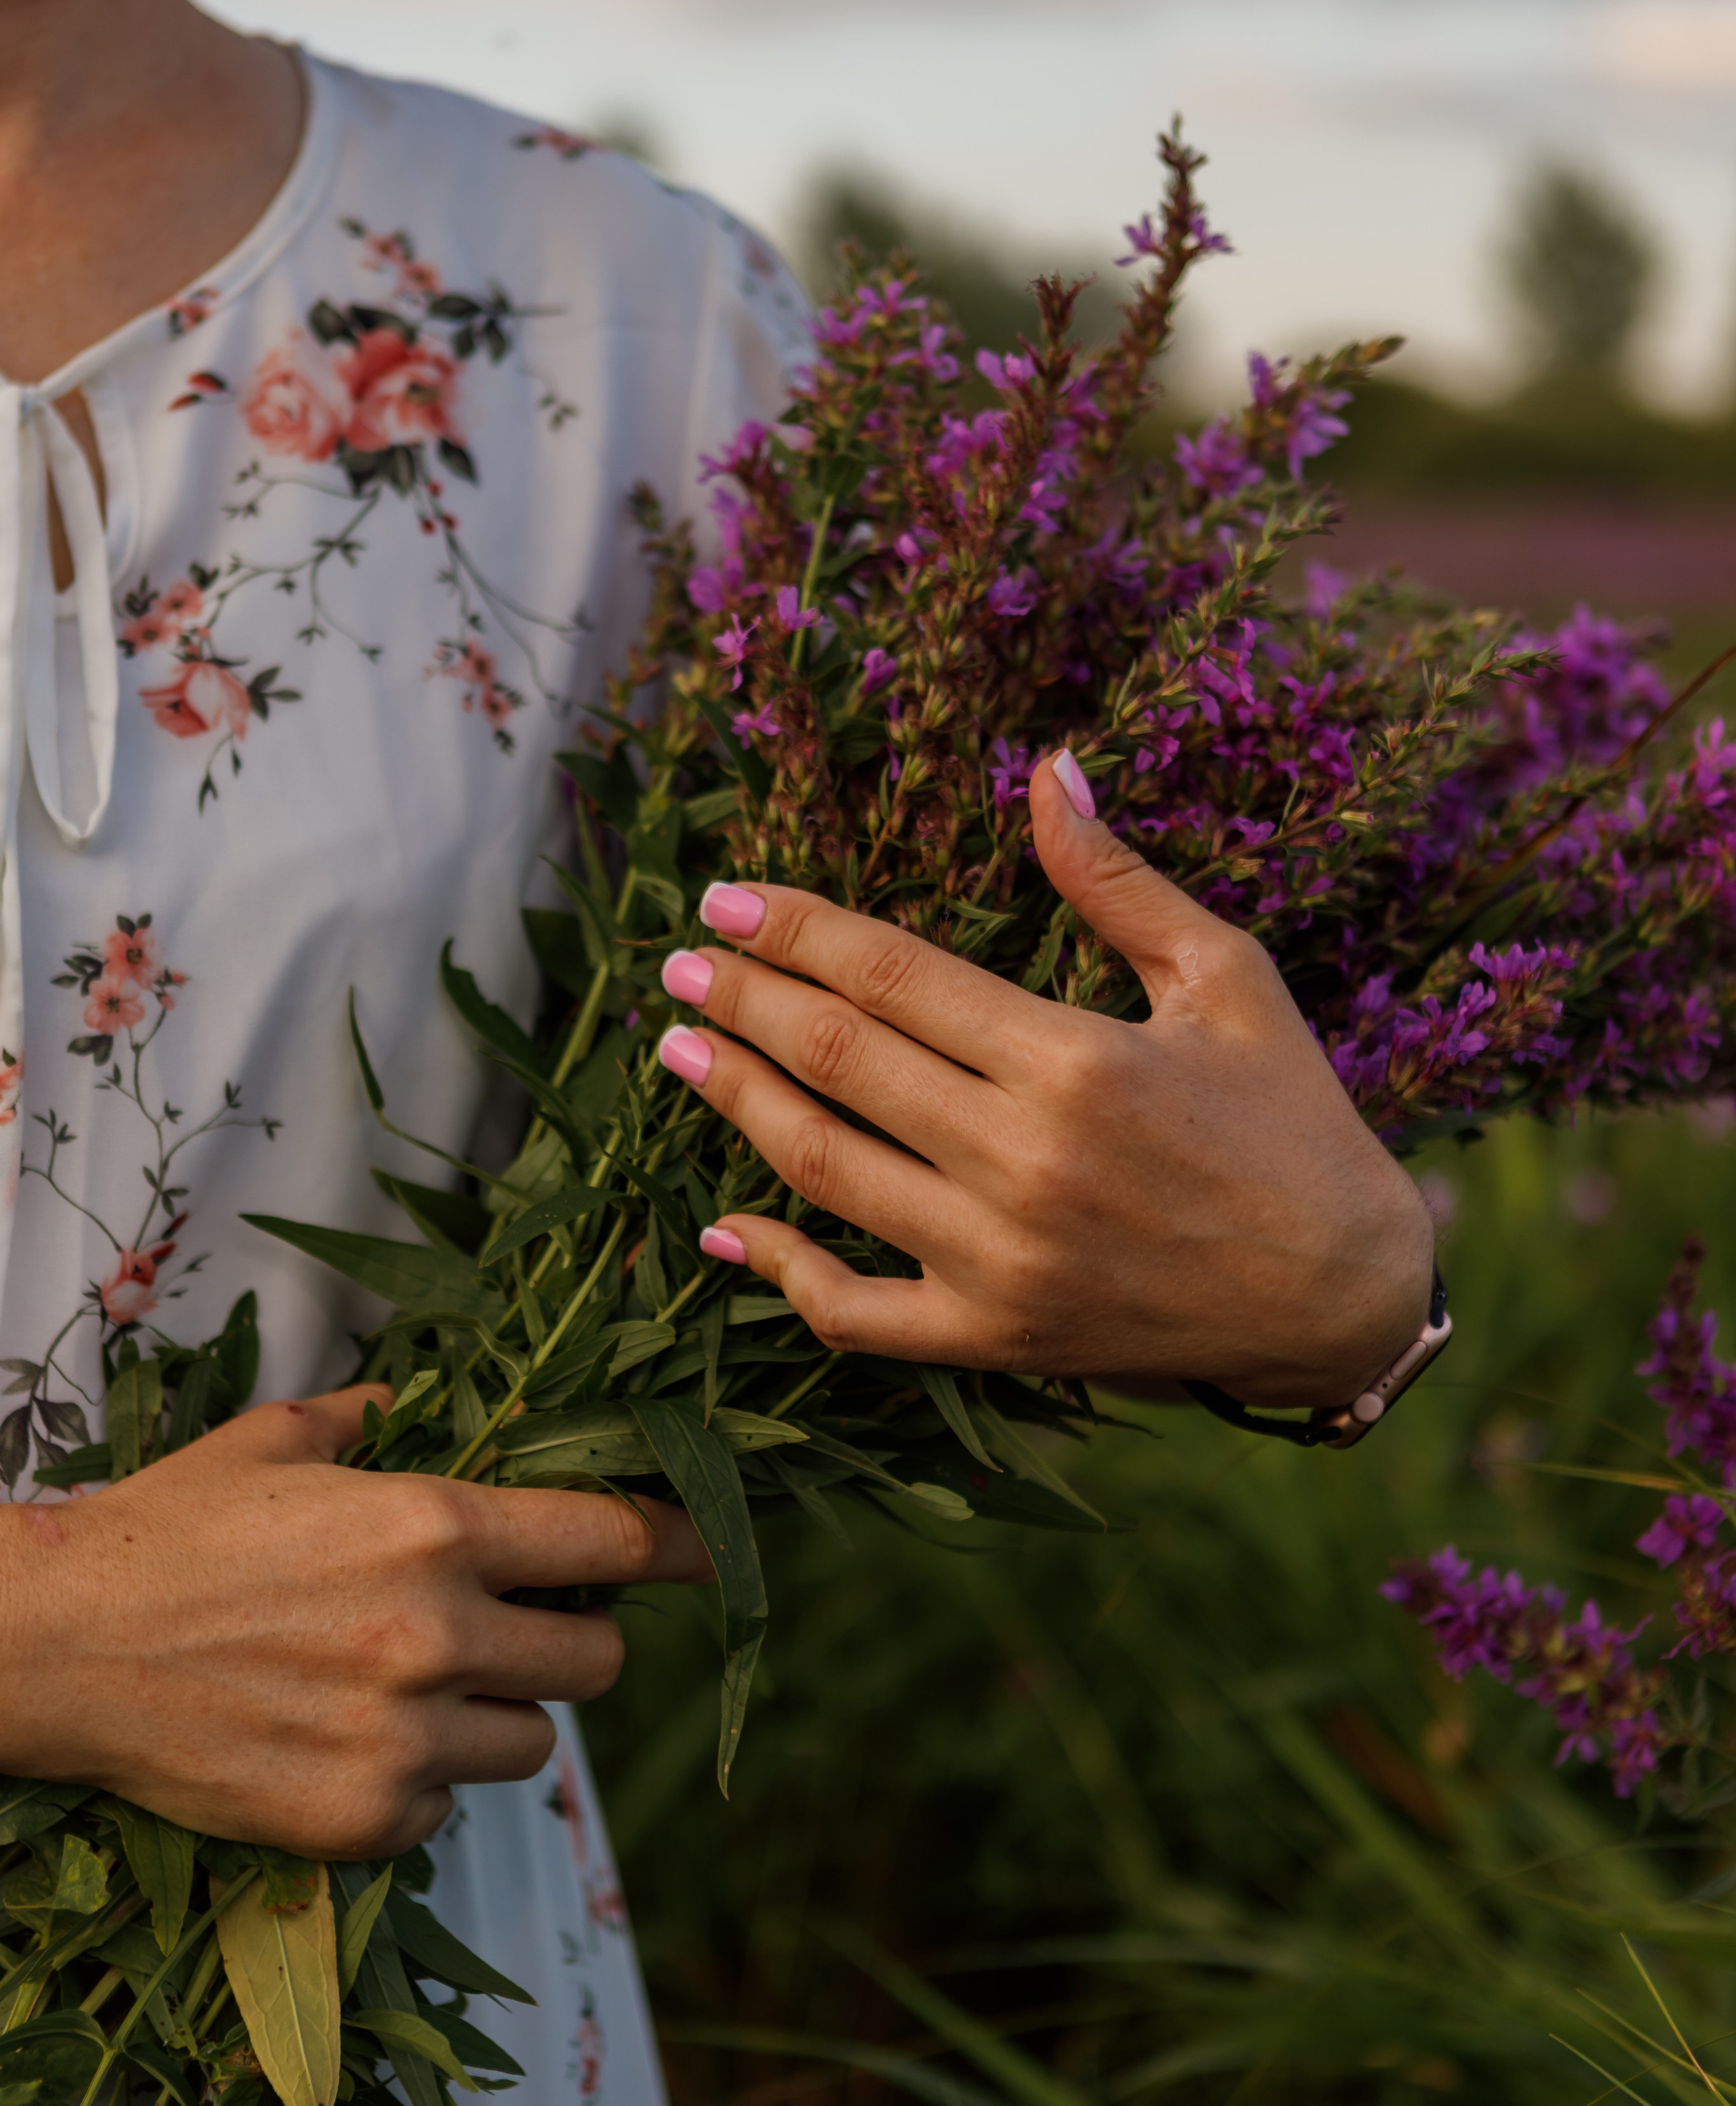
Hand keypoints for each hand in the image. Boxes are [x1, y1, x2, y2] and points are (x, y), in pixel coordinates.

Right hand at [0, 1388, 710, 1856]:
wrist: (56, 1644)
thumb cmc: (171, 1530)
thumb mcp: (283, 1441)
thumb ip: (380, 1418)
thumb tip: (430, 1397)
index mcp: (436, 1527)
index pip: (617, 1541)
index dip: (678, 1546)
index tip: (711, 1550)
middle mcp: (438, 1634)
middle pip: (598, 1659)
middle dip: (575, 1640)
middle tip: (520, 1626)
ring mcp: (403, 1738)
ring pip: (531, 1743)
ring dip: (497, 1715)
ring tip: (414, 1686)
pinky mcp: (363, 1821)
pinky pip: (447, 1810)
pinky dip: (419, 1784)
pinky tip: (348, 1741)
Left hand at [657, 751, 1434, 1409]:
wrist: (1345, 1297)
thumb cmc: (1293, 1120)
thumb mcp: (1227, 977)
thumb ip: (1117, 880)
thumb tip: (1047, 765)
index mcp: (1074, 1059)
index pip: (891, 974)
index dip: (794, 929)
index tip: (726, 899)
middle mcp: (1023, 1161)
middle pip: (838, 1060)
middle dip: (742, 1002)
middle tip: (679, 964)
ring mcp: (1000, 1262)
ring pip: (824, 1171)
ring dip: (738, 1102)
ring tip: (679, 1049)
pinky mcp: (997, 1340)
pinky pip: (856, 1313)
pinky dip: (779, 1273)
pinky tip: (722, 1227)